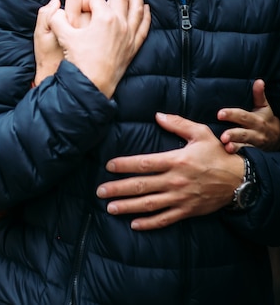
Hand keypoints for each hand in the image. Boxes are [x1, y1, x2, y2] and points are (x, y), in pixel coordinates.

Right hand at [47, 0, 150, 97]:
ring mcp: (129, 34)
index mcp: (103, 17)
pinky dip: (146, 15)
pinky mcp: (133, 46)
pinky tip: (146, 8)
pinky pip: (143, 26)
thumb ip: (56, 19)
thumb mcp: (64, 36)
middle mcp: (120, 22)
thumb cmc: (79, 61)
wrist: (92, 84)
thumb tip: (54, 10)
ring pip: (137, 8)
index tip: (77, 3)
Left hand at [96, 113, 243, 229]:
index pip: (144, 163)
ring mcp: (180, 198)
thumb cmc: (218, 154)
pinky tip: (134, 224)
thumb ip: (178, 123)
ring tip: (110, 208)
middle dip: (118, 188)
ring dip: (128, 207)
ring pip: (149, 205)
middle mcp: (175, 181)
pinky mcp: (186, 211)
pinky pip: (165, 219)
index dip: (124, 165)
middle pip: (141, 186)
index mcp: (176, 160)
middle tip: (100, 191)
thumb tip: (158, 115)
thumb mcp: (200, 133)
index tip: (109, 166)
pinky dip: (149, 223)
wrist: (239, 180)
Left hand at [218, 79, 279, 152]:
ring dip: (234, 145)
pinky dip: (236, 152)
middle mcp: (255, 132)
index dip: (231, 114)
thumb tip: (259, 81)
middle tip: (222, 136)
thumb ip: (259, 95)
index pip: (243, 116)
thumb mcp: (264, 107)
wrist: (277, 138)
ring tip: (225, 145)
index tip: (220, 114)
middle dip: (233, 134)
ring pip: (243, 144)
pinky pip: (243, 152)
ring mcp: (252, 143)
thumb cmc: (266, 119)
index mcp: (256, 120)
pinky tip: (227, 152)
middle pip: (243, 133)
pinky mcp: (250, 150)